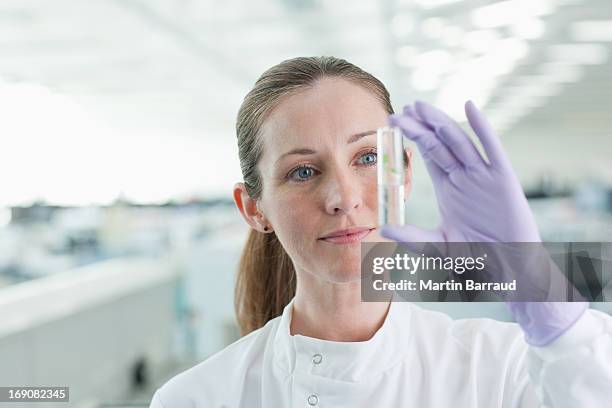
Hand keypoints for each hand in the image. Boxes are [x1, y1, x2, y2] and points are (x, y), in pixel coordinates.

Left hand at [381, 100, 586, 346]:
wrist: (508, 267)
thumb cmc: (476, 256)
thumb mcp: (438, 245)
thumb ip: (412, 236)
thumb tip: (384, 230)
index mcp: (448, 187)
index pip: (427, 154)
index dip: (413, 136)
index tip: (394, 120)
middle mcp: (463, 177)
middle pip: (439, 144)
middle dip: (421, 125)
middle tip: (403, 108)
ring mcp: (483, 176)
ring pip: (459, 142)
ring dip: (440, 123)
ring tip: (421, 108)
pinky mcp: (502, 179)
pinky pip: (492, 149)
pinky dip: (482, 127)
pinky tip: (469, 107)